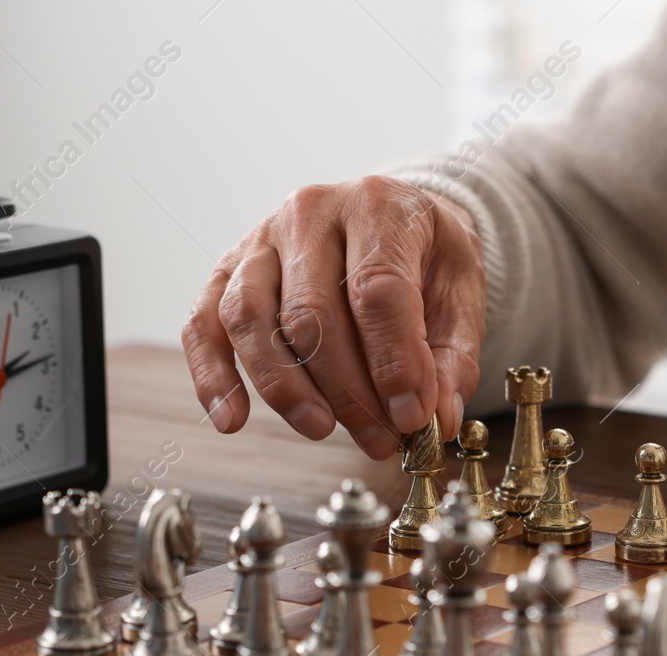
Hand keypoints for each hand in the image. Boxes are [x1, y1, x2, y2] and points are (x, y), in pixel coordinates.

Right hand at [183, 176, 486, 458]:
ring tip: (321, 430)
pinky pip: (204, 324)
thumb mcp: (462, 297)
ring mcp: (261, 239)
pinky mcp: (226, 271)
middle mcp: (311, 212)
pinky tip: (232, 419)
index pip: (377, 289)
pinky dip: (212, 376)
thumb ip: (453, 361)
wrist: (391, 220)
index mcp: (378, 206)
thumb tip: (436, 418)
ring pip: (251, 318)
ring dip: (285, 388)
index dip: (393, 361)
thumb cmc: (426, 261)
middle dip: (348, 391)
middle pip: (313, 313)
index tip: (411, 417)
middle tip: (380, 439)